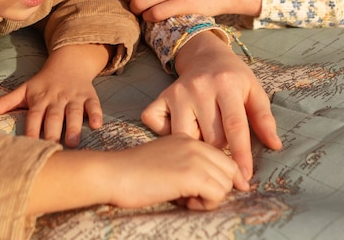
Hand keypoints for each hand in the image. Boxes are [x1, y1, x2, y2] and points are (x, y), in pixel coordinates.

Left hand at [0, 44, 109, 146]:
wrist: (69, 62)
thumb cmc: (43, 82)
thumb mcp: (24, 90)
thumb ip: (5, 102)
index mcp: (39, 99)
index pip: (34, 116)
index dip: (31, 131)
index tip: (28, 147)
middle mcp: (57, 98)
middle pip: (54, 116)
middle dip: (53, 131)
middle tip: (52, 148)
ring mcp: (74, 97)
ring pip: (75, 112)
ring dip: (74, 126)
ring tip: (73, 142)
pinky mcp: (89, 95)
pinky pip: (94, 105)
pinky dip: (96, 114)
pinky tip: (97, 125)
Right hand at [28, 133, 248, 214]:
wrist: (114, 173)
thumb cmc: (133, 173)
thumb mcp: (165, 161)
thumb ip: (187, 165)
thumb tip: (211, 185)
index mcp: (187, 138)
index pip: (222, 157)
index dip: (221, 178)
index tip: (211, 193)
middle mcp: (194, 143)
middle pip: (230, 169)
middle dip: (218, 189)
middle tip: (194, 198)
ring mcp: (193, 156)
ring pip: (226, 183)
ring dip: (211, 198)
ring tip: (187, 200)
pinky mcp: (191, 174)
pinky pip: (217, 194)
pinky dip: (205, 204)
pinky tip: (185, 203)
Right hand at [141, 32, 281, 180]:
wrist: (206, 55)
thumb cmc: (233, 78)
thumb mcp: (254, 91)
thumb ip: (264, 118)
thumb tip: (275, 145)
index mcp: (227, 84)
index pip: (234, 125)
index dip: (241, 154)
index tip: (245, 178)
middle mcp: (200, 87)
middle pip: (210, 137)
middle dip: (219, 148)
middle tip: (223, 142)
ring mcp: (178, 91)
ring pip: (184, 137)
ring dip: (195, 143)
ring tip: (203, 134)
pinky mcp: (162, 95)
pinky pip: (156, 123)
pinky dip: (164, 132)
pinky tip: (179, 126)